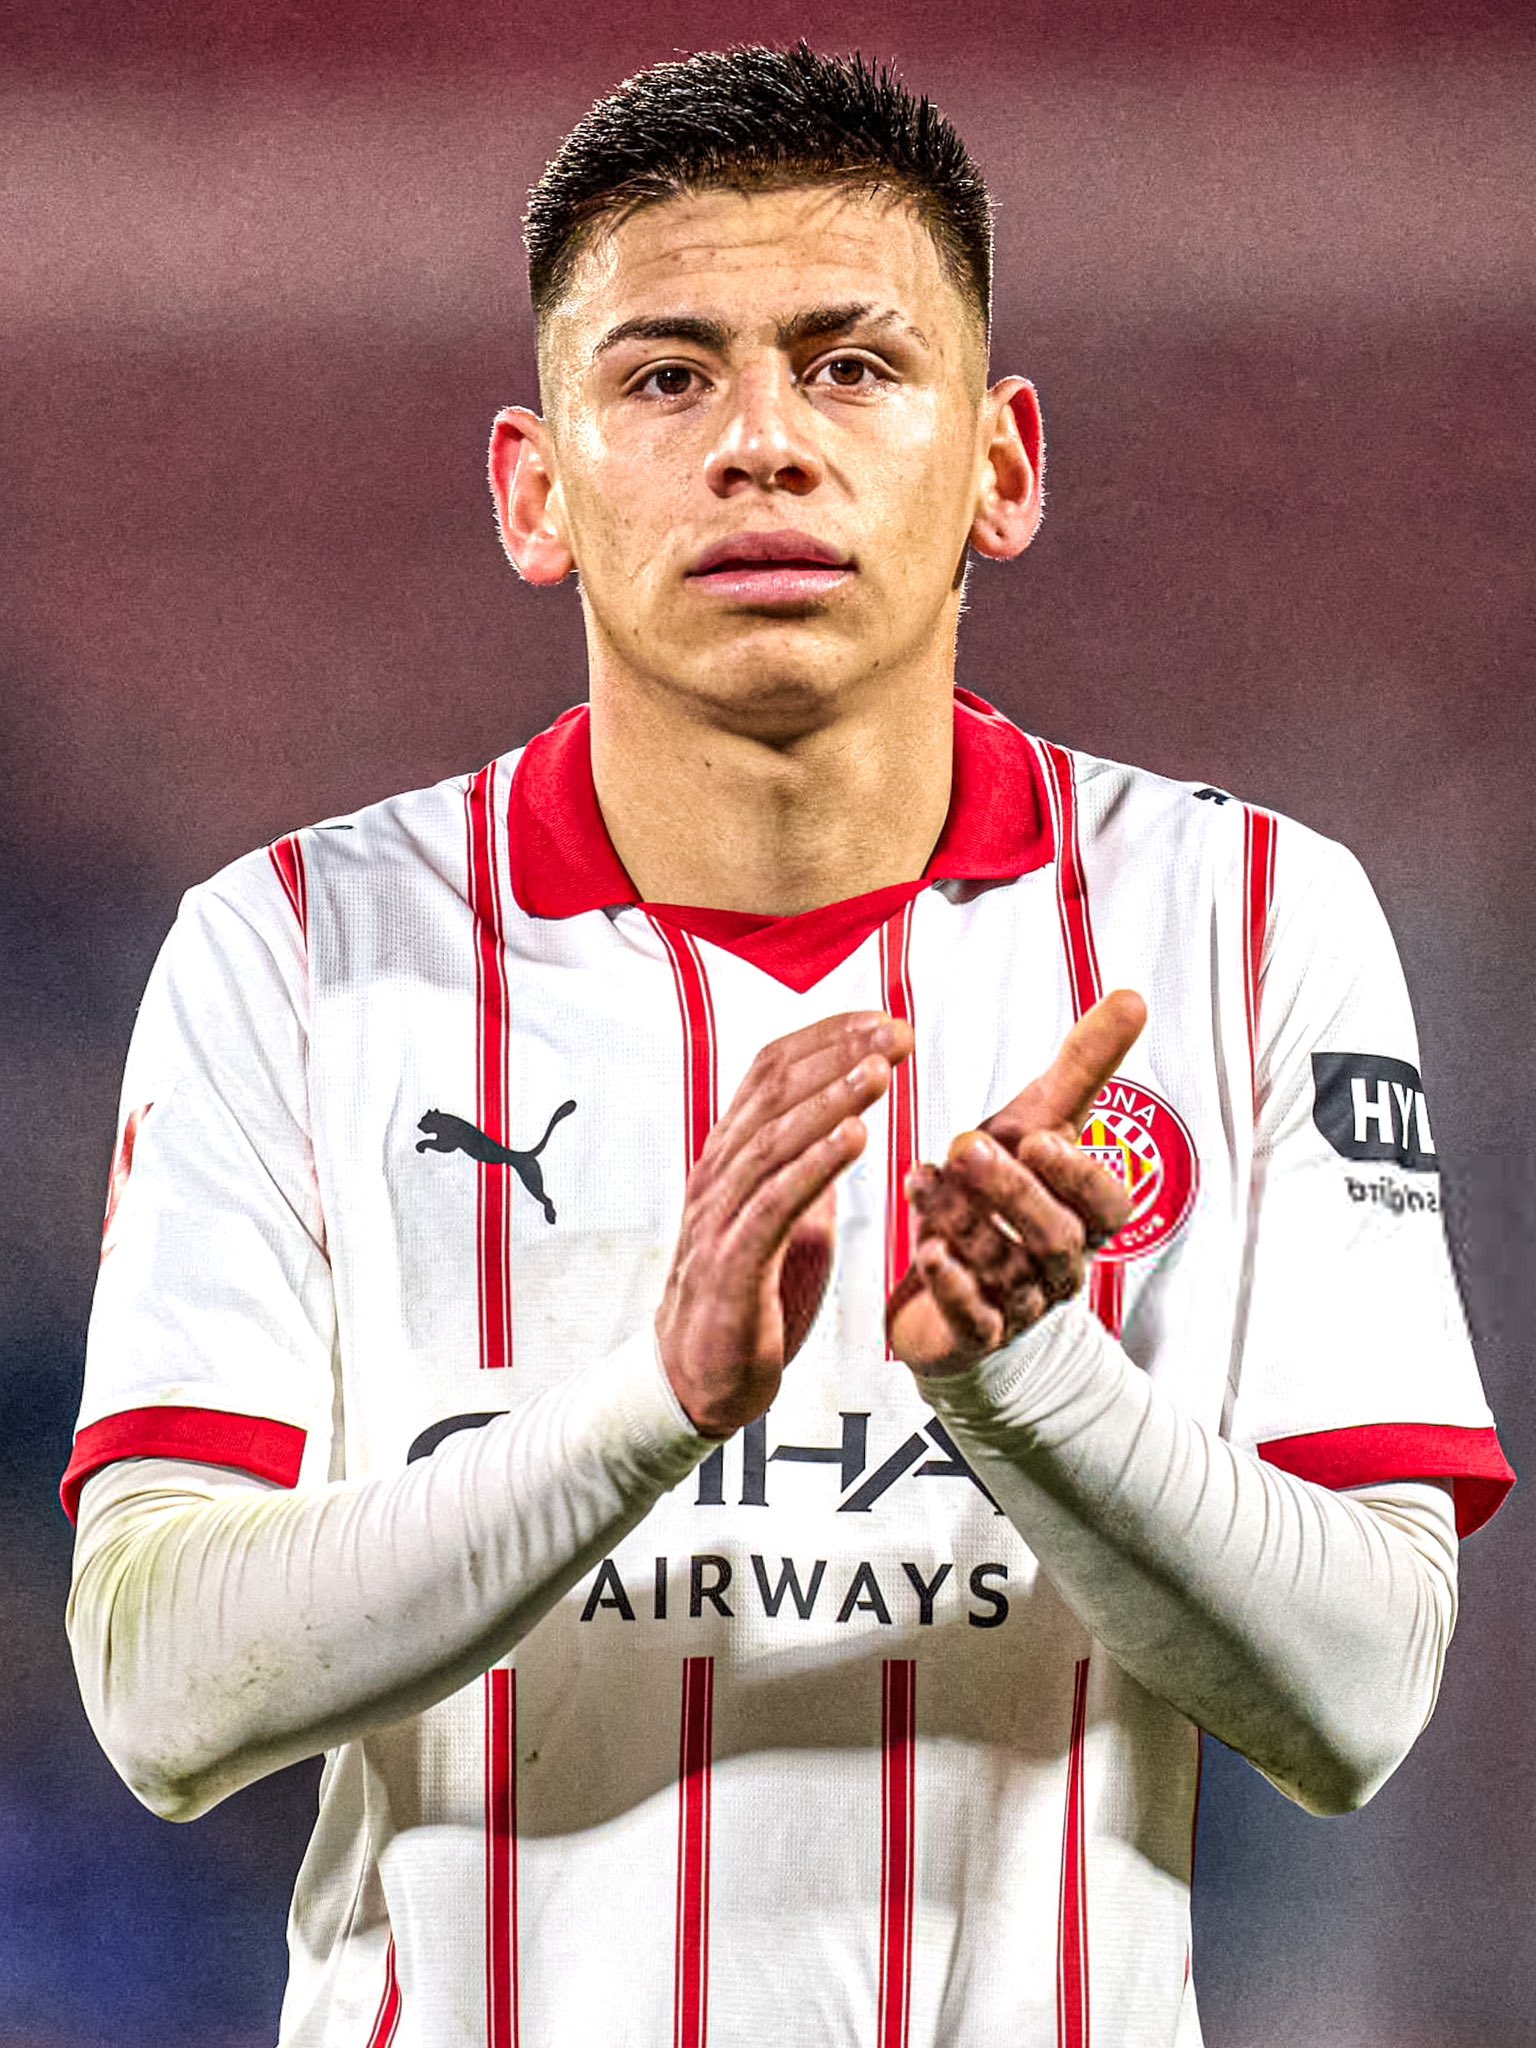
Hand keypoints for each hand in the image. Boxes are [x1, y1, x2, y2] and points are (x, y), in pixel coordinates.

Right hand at [657, 1011, 913, 1436]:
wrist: (703, 1375)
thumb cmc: (751, 1293)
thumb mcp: (787, 1213)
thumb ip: (807, 1166)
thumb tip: (846, 1119)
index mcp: (733, 1153)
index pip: (771, 1070)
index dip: (827, 1037)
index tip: (885, 1021)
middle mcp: (720, 1172)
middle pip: (775, 1092)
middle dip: (839, 1055)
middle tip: (896, 1035)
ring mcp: (720, 1215)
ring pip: (774, 1139)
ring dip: (831, 1100)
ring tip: (880, 1073)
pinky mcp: (731, 1263)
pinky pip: (774, 1204)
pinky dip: (815, 1166)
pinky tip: (856, 1139)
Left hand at [886, 989, 1146, 1375]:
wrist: (953, 1274)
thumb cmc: (1003, 1194)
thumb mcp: (1038, 1124)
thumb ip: (1083, 1068)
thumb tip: (1133, 997)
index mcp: (1084, 1215)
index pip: (1106, 1204)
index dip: (1079, 1176)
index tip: (1041, 1137)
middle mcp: (1060, 1263)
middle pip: (1056, 1238)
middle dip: (1013, 1192)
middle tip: (966, 1146)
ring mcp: (1020, 1303)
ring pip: (1006, 1270)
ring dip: (963, 1221)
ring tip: (922, 1177)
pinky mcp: (975, 1334)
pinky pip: (973, 1320)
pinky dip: (952, 1287)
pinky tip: (927, 1252)